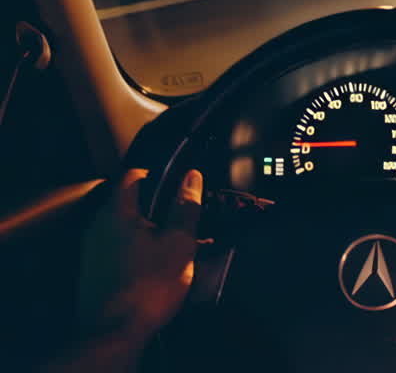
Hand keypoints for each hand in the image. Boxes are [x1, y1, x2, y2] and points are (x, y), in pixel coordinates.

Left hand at [77, 168, 203, 348]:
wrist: (114, 332)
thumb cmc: (149, 284)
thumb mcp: (179, 243)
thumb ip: (185, 207)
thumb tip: (192, 177)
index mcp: (116, 213)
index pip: (132, 176)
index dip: (158, 175)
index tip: (179, 185)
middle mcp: (98, 226)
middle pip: (127, 202)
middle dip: (156, 205)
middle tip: (182, 217)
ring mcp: (92, 249)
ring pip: (124, 226)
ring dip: (148, 229)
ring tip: (175, 244)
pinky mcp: (94, 270)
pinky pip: (118, 247)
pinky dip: (138, 248)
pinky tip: (157, 265)